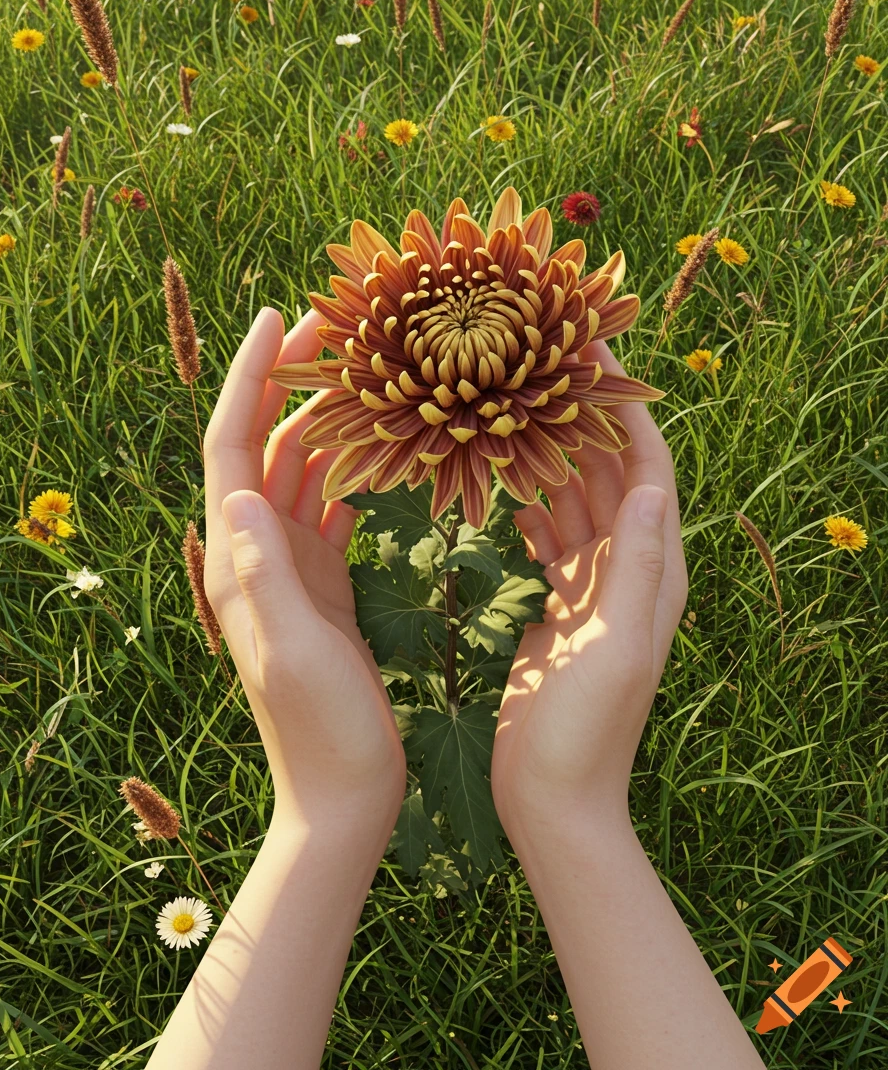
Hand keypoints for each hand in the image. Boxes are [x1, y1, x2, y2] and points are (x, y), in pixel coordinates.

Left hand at [203, 307, 406, 832]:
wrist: (342, 792)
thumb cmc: (321, 731)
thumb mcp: (293, 652)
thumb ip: (266, 576)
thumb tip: (241, 493)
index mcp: (241, 560)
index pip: (233, 445)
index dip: (250, 377)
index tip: (279, 317)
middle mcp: (256, 552)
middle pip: (266, 441)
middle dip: (292, 379)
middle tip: (338, 325)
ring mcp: (289, 565)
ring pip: (300, 466)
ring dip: (324, 413)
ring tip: (365, 364)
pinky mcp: (321, 581)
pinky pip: (331, 503)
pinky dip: (352, 462)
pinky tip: (383, 438)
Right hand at [490, 339, 687, 835]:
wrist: (554, 800)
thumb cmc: (584, 732)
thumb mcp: (616, 647)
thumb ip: (636, 568)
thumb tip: (650, 483)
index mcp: (651, 573)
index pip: (647, 468)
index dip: (624, 407)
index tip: (593, 349)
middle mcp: (628, 570)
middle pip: (609, 471)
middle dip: (581, 414)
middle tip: (541, 358)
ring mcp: (592, 586)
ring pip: (573, 497)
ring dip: (550, 449)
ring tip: (513, 398)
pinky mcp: (558, 603)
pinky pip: (546, 533)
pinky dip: (526, 498)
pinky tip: (497, 471)